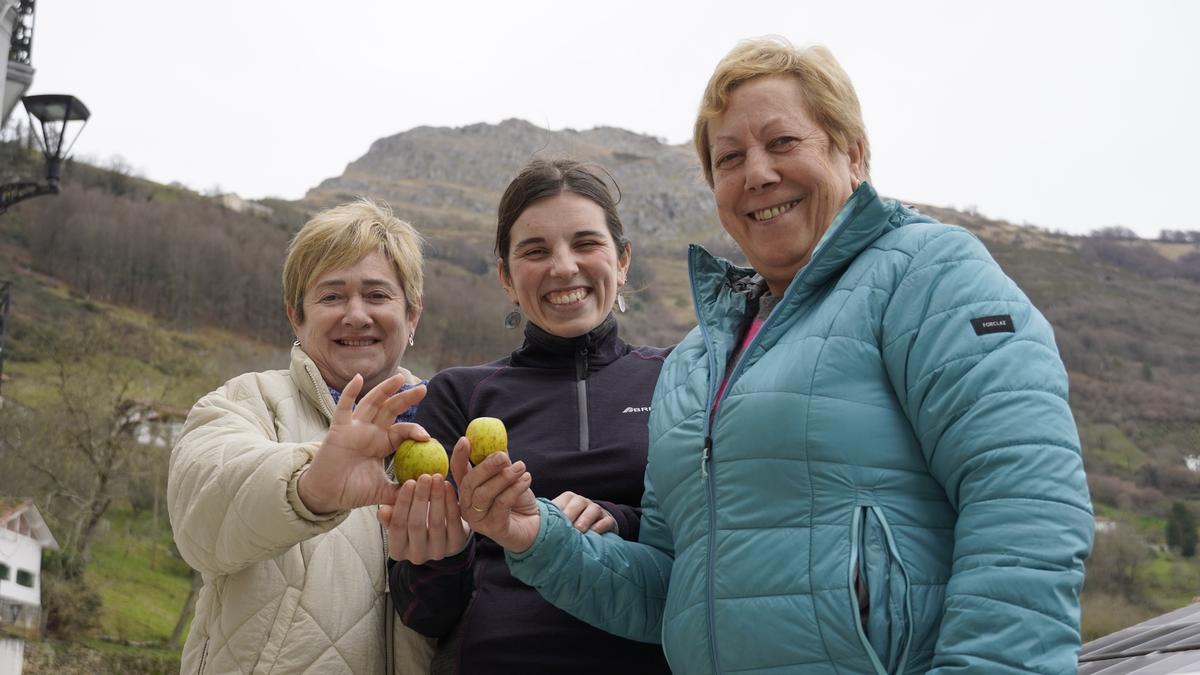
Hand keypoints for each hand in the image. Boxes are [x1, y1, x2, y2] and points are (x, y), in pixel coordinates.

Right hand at [298, 373, 426, 513]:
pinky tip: (358, 378)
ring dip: (385, 389)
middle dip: (407, 398)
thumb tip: (424, 492)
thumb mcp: (383, 492)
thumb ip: (401, 490)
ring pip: (372, 403)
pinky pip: (344, 407)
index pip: (402, 430)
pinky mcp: (338, 429)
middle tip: (423, 388)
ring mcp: (354, 428)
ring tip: (400, 378)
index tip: (427, 437)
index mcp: (381, 444)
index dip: (415, 430)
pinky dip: (350, 392)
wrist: (326, 496)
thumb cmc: (352, 491)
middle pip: (391, 409)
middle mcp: (370, 432)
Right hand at [377, 474, 469, 563]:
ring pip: (435, 523)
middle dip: (420, 498)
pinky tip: (448, 486)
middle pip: (416, 525)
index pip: (397, 526)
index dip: (403, 504)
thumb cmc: (417, 522)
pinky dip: (450, 501)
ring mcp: (438, 552)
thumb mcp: (400, 519)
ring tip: (437, 478)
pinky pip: (453, 521)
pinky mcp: (456, 545)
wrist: (444, 533)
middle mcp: (417, 556)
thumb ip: (391, 515)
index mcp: (398, 551)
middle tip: (424, 477)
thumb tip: (383, 511)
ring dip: (437, 497)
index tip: (409, 483)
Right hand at [450, 436, 539, 552]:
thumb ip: (500, 462)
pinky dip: (514, 489)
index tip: (465, 440)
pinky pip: (501, 504)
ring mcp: (478, 519)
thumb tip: (497, 442)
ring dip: (504, 477)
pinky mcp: (493, 528)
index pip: (458, 471)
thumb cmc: (516, 499)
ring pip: (484, 494)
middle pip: (469, 483)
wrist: (533, 524)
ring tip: (521, 467)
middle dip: (486, 467)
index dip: (459, 456)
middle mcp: (468, 505)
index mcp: (468, 490)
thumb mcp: (508, 477)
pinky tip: (526, 480)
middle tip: (503, 456)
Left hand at [552, 491, 616, 533]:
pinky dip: (600, 526)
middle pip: (578, 502)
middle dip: (570, 514)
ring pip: (592, 509)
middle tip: (564, 526)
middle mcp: (582, 503)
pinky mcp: (608, 520)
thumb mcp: (559, 519)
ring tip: (578, 530)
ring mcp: (596, 510)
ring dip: (585, 519)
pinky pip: (606, 520)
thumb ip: (547, 518)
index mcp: (569, 500)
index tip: (551, 520)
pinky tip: (594, 533)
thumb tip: (523, 520)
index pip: (565, 498)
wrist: (596, 529)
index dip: (559, 508)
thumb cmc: (570, 525)